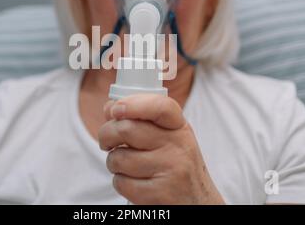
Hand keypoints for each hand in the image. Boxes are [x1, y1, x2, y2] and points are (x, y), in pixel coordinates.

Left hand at [98, 94, 224, 204]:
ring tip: (127, 166)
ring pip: (119, 158)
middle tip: (107, 142)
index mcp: (178, 126)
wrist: (198, 201)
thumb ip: (141, 119)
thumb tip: (109, 107)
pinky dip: (121, 183)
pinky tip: (134, 182)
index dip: (133, 104)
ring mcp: (171, 169)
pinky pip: (122, 183)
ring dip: (114, 163)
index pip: (159, 106)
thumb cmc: (175, 164)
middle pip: (127, 129)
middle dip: (106, 135)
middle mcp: (178, 144)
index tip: (115, 109)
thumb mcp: (168, 136)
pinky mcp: (161, 193)